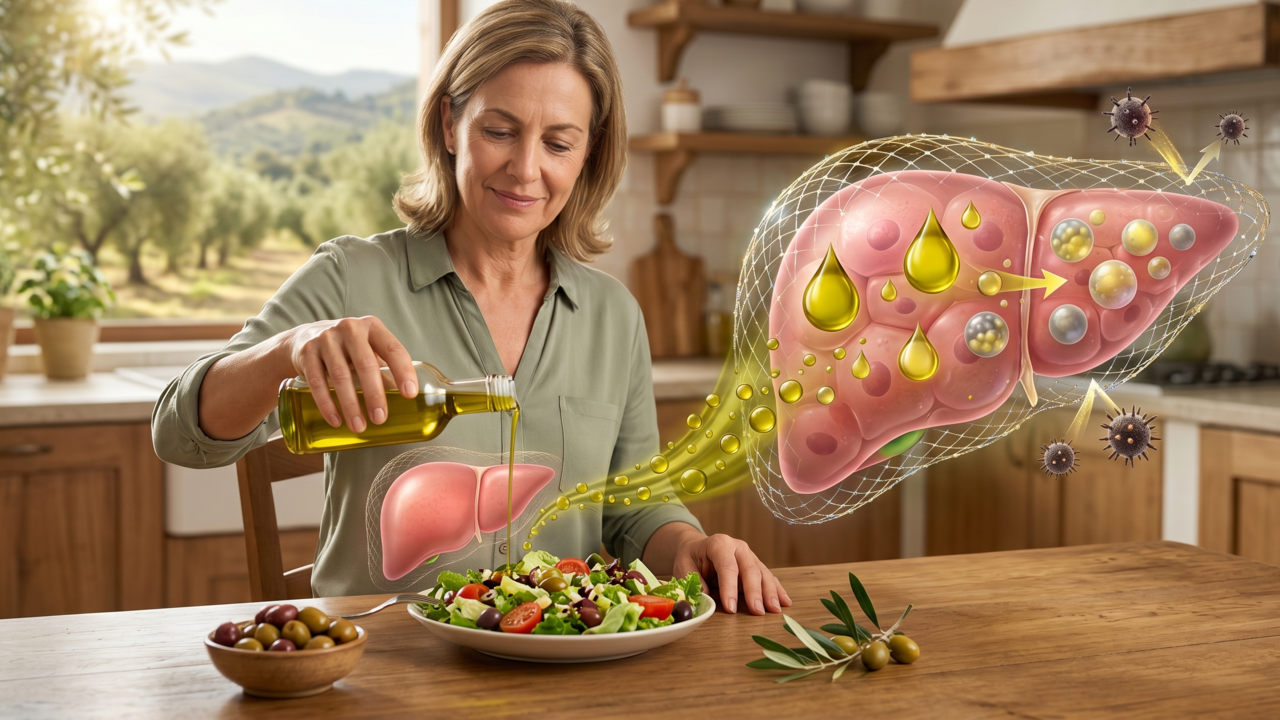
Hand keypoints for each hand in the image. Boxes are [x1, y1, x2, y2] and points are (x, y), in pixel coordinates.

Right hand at [282, 316, 416, 432]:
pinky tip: (335, 420)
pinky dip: (326, 404)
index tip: (409, 395)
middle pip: (365, 364)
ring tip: (359, 426)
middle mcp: (350, 329)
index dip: (403, 372)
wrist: (304, 338)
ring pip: (340, 375)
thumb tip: (404, 404)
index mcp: (372, 327)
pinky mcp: (306, 352)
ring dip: (350, 404)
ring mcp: (326, 339)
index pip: (393, 349)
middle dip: (374, 394)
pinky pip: (317, 381)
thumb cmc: (347, 348)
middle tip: (380, 418)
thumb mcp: (367, 350)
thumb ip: (383, 370)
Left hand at [670, 531, 791, 615]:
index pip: (727, 566)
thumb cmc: (691, 558)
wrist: (698, 547)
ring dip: (770, 592)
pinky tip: (785, 602)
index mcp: (719, 544)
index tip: (731, 608)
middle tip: (757, 611)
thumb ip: (693, 581)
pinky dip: (777, 590)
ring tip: (775, 609)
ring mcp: (749, 555)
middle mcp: (738, 547)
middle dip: (754, 592)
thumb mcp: (683, 566)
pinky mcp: (755, 564)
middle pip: (750, 569)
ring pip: (763, 573)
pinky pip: (769, 577)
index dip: (729, 588)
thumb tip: (706, 598)